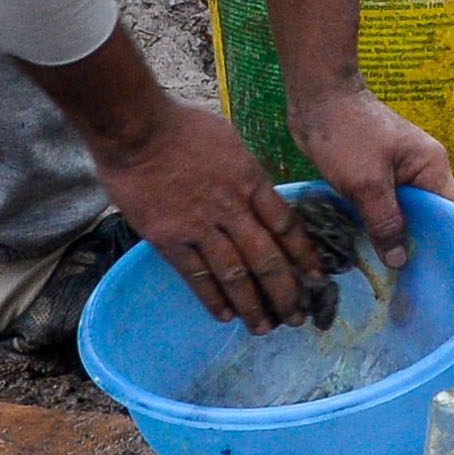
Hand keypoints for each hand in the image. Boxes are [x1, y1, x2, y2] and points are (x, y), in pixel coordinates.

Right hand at [85, 93, 325, 330]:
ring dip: (253, 305)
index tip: (317, 278)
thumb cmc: (181, 126)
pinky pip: (197, 275)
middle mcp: (232, 208)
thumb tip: (258, 190)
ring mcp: (201, 225)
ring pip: (235, 274)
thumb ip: (246, 171)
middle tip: (297, 317)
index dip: (304, 256)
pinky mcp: (170, 239)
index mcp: (250, 180)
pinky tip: (225, 315)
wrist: (136, 128)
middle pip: (267, 258)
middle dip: (285, 291)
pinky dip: (213, 298)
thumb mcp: (230, 140)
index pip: (286, 226)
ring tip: (264, 328)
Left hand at [285, 80, 453, 274]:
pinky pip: (381, 209)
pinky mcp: (374, 177)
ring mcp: (397, 174)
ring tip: (384, 273)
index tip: (437, 274)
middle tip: (406, 283)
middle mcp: (421, 171)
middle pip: (427, 218)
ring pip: (401, 216)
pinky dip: (374, 226)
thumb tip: (400, 261)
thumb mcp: (366, 183)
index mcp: (431, 166)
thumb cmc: (346, 134)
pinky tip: (364, 249)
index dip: (447, 243)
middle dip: (415, 247)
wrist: (316, 99)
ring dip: (391, 238)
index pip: (452, 212)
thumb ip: (385, 222)